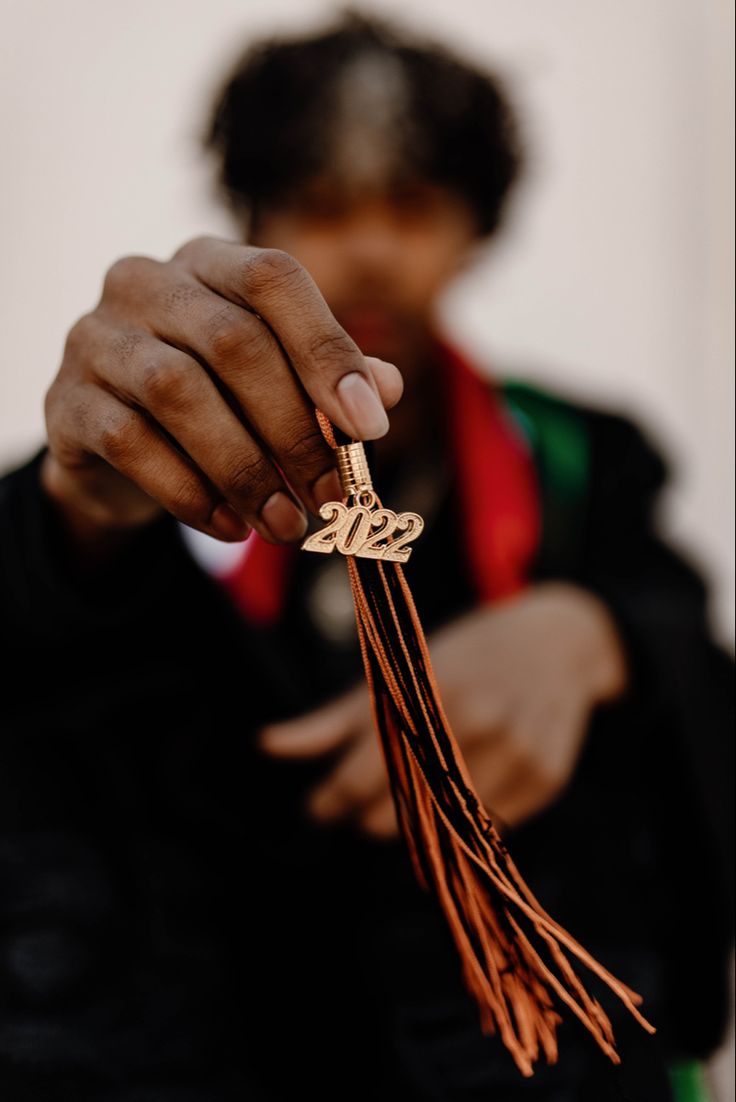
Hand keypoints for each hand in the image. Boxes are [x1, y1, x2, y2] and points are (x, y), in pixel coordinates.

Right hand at [41, 237, 402, 551]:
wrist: (116, 447)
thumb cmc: (216, 402)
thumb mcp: (274, 384)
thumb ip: (326, 380)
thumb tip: (386, 390)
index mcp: (210, 263)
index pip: (274, 280)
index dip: (327, 351)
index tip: (370, 426)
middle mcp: (147, 283)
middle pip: (233, 343)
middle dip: (294, 430)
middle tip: (331, 496)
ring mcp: (97, 338)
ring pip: (178, 393)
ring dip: (245, 470)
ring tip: (286, 524)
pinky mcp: (67, 401)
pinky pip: (131, 444)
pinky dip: (191, 493)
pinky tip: (230, 527)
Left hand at [257, 583, 627, 837]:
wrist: (560, 640)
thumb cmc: (465, 653)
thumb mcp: (397, 670)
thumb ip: (333, 720)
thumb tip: (266, 746)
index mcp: (429, 690)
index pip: (362, 775)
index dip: (332, 800)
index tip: (318, 808)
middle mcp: (477, 721)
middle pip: (400, 810)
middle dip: (371, 814)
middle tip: (361, 805)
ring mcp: (518, 749)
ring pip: (445, 827)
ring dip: (419, 823)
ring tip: (410, 798)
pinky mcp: (548, 775)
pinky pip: (491, 827)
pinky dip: (467, 819)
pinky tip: (461, 793)